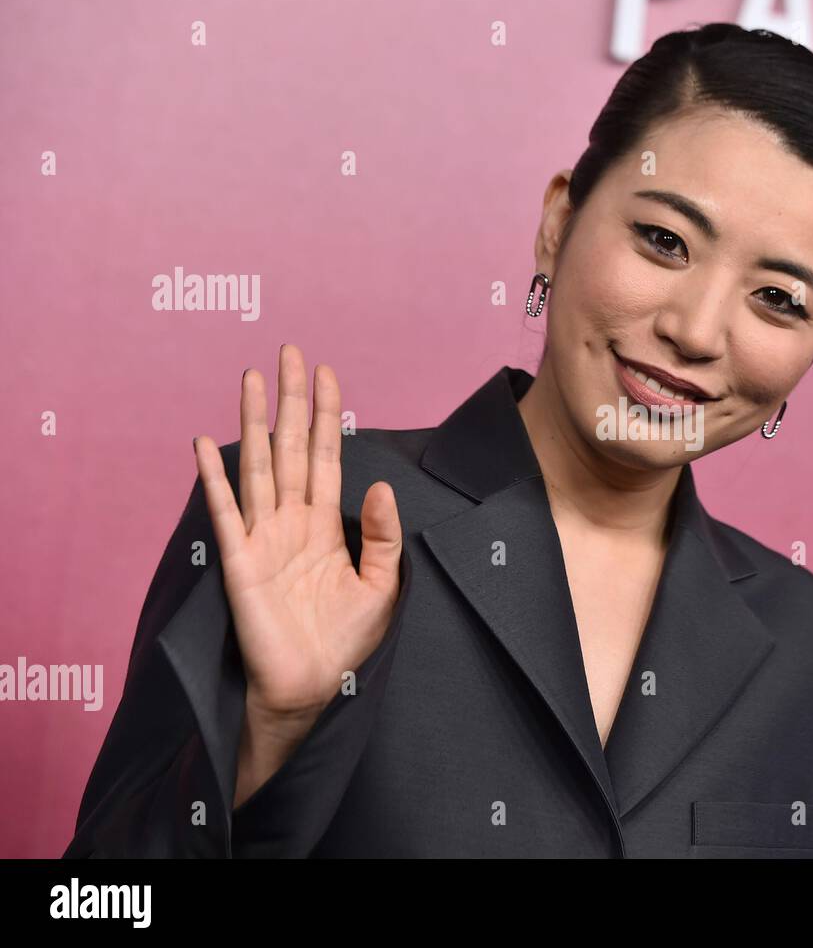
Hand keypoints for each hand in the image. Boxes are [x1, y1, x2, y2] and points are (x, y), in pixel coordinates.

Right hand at [193, 344, 402, 781]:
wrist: (315, 686)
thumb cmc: (347, 640)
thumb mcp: (382, 584)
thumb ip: (383, 535)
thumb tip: (381, 484)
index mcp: (326, 525)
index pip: (324, 457)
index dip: (326, 417)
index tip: (329, 374)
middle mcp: (292, 522)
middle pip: (289, 447)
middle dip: (291, 401)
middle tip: (292, 352)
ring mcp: (263, 537)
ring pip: (257, 466)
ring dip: (253, 423)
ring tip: (252, 378)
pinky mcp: (240, 562)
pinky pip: (225, 512)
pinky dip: (213, 478)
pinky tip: (204, 443)